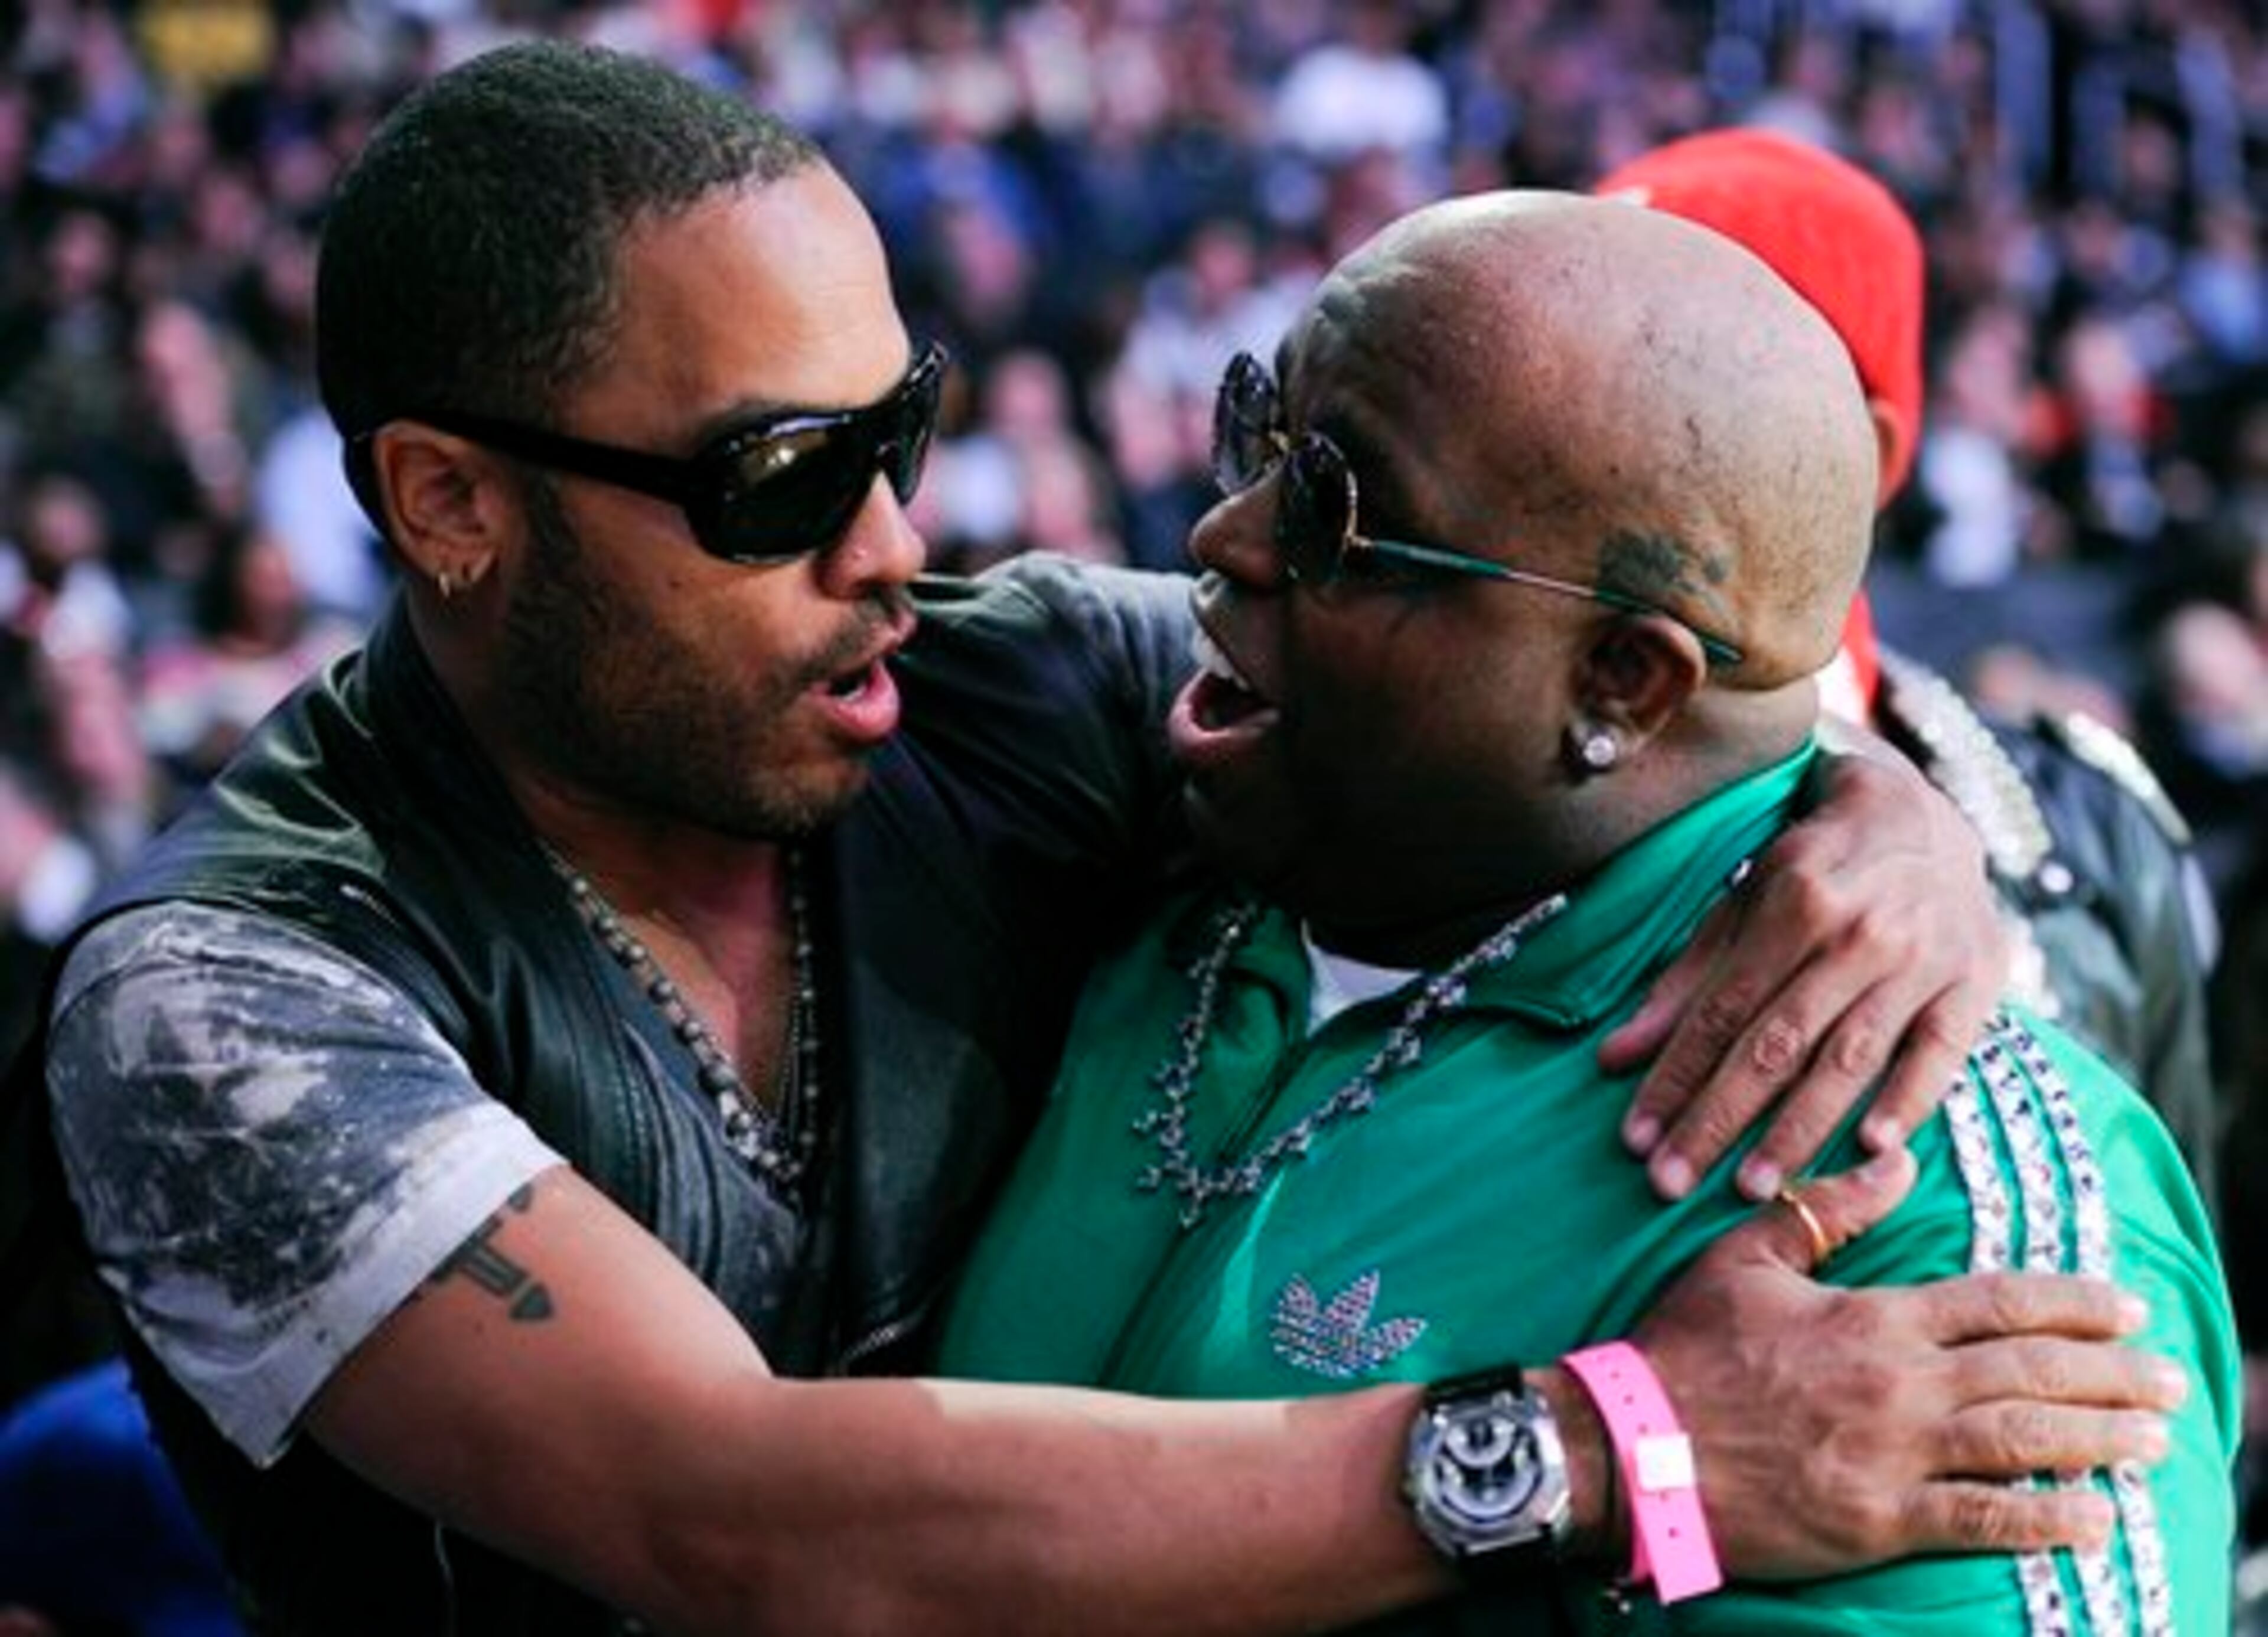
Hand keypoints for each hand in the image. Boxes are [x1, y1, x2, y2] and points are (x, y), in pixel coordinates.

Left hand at [1601, 742, 2005, 1199]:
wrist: (1925, 814)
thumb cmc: (1813, 866)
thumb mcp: (1740, 902)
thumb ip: (1683, 982)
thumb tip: (1614, 1058)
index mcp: (1794, 903)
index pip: (1720, 1012)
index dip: (1673, 1078)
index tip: (1634, 1140)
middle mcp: (1860, 934)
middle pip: (1777, 1044)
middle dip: (1719, 1119)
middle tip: (1670, 1184)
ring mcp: (1923, 961)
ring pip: (1850, 1059)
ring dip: (1799, 1130)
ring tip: (1752, 1190)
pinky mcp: (1975, 983)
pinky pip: (1940, 1053)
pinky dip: (1909, 1101)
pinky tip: (1873, 1150)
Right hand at [1632, 1150, 2182, 1578]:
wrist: (1632, 1444)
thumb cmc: (1684, 1349)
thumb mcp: (1744, 1257)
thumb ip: (1828, 1209)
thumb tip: (1897, 1161)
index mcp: (1874, 1318)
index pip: (1998, 1302)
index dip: (2072, 1302)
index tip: (2126, 1306)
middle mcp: (1899, 1383)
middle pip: (2032, 1372)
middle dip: (2112, 1373)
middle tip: (2167, 1377)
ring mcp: (1894, 1455)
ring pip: (2024, 1441)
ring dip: (2100, 1439)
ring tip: (2152, 1439)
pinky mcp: (1880, 1520)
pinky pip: (1983, 1520)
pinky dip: (2046, 1519)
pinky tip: (2094, 1518)